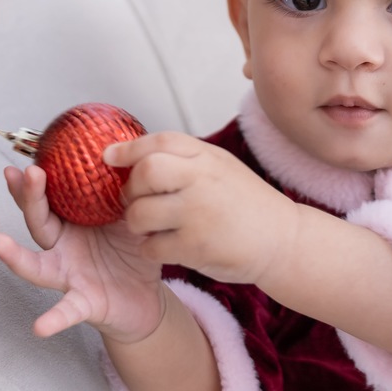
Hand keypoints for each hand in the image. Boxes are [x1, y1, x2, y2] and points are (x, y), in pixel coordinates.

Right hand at [0, 164, 164, 343]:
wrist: (146, 297)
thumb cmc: (132, 250)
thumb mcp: (131, 215)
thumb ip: (126, 189)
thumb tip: (128, 151)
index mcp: (73, 222)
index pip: (50, 197)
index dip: (36, 179)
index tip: (28, 158)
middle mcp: (62, 248)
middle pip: (39, 222)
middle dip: (28, 198)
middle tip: (22, 173)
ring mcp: (68, 276)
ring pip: (38, 266)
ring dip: (15, 255)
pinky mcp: (83, 303)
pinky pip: (66, 311)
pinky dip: (54, 318)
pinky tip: (40, 327)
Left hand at [104, 132, 299, 284]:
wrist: (283, 240)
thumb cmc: (247, 203)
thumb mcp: (221, 167)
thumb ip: (185, 159)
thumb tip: (136, 156)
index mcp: (208, 157)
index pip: (161, 142)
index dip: (129, 147)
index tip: (109, 156)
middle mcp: (203, 180)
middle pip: (145, 172)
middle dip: (130, 188)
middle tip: (134, 199)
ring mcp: (199, 213)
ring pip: (140, 214)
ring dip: (135, 222)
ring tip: (148, 226)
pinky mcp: (196, 247)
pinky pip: (151, 247)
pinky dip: (149, 249)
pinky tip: (162, 246)